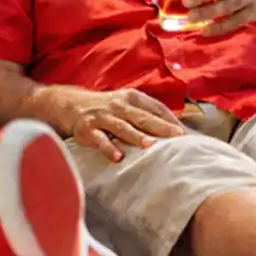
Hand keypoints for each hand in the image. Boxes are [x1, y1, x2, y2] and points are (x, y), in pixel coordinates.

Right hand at [52, 88, 185, 162]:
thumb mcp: (127, 103)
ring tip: (150, 145)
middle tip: (177, 137)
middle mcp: (118, 106)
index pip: (155, 108)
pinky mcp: (88, 130)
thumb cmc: (108, 108)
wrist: (71, 104)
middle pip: (142, 117)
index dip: (170, 120)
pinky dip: (108, 148)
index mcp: (132, 98)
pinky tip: (118, 157)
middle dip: (160, 127)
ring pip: (122, 127)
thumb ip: (148, 113)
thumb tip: (176, 128)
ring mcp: (102, 117)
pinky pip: (99, 140)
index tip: (184, 134)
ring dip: (136, 136)